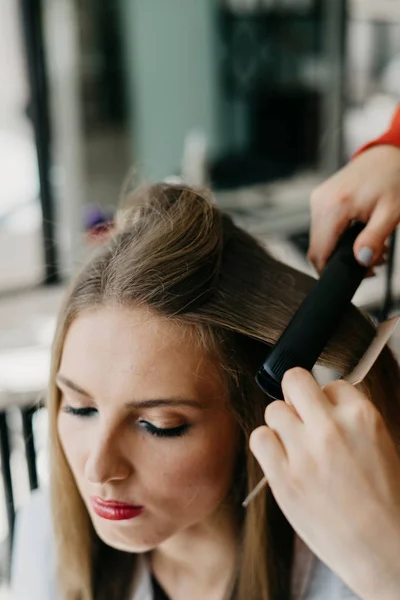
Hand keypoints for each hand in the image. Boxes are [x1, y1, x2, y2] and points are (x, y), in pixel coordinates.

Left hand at [250, 368, 399, 599]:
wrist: (383, 550)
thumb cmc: (385, 500)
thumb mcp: (380, 445)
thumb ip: (349, 420)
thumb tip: (321, 402)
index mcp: (362, 418)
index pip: (332, 384)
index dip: (328, 400)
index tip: (328, 416)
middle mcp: (331, 429)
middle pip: (295, 380)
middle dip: (296, 393)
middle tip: (300, 413)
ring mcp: (305, 453)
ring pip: (273, 409)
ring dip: (281, 424)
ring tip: (294, 444)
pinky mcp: (283, 478)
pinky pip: (259, 438)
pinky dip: (266, 444)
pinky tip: (281, 457)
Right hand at [308, 145, 399, 271]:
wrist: (389, 153)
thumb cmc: (394, 177)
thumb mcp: (391, 213)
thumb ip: (374, 239)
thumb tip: (361, 261)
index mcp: (334, 206)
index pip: (319, 252)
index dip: (331, 270)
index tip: (355, 275)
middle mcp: (320, 202)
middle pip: (317, 248)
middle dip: (339, 261)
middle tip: (370, 262)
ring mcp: (318, 199)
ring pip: (319, 239)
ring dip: (340, 249)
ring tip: (370, 246)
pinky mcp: (320, 199)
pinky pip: (322, 226)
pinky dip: (337, 236)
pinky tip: (358, 233)